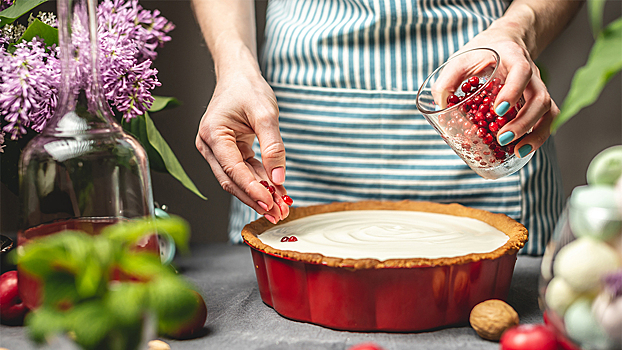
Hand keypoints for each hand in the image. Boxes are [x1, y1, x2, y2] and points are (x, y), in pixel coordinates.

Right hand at [195, 66, 288, 223]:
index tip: (270, 203)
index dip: (252, 189)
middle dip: (255, 199)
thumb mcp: (266, 114)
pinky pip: (243, 172)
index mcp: (213, 134)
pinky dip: (259, 182)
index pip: (233, 169)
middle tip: (278, 214)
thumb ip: (273, 147)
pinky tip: (276, 192)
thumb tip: (278, 178)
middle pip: (231, 181)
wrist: (239, 75)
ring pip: (237, 180)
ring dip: (258, 194)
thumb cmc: (248, 89)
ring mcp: (216, 151)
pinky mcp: (227, 153)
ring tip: (280, 208)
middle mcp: (209, 145)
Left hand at [459, 22, 556, 157]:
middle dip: (523, 121)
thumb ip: (447, 80)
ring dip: (535, 133)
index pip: (521, 72)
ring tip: (516, 151)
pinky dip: (539, 136)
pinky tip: (522, 150)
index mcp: (513, 57)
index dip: (513, 91)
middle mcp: (532, 73)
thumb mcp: (460, 59)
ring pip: (548, 111)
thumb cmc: (480, 54)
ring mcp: (537, 88)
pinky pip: (548, 119)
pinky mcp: (537, 102)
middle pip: (539, 98)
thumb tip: (440, 105)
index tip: (498, 109)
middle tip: (502, 138)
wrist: (502, 42)